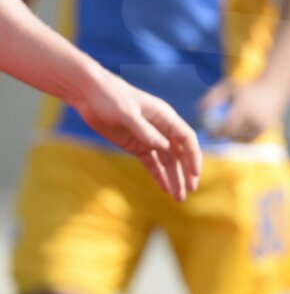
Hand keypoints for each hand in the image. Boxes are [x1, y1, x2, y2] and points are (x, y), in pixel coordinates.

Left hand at [75, 73, 201, 201]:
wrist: (90, 95)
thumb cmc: (110, 97)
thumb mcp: (126, 113)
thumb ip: (145, 130)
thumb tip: (164, 147)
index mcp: (165, 116)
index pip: (186, 139)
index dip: (193, 157)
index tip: (195, 175)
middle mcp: (161, 128)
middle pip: (180, 153)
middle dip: (186, 172)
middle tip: (190, 191)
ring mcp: (149, 138)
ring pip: (167, 161)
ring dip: (174, 178)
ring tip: (178, 198)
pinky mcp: (136, 145)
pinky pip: (152, 163)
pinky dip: (159, 176)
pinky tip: (164, 190)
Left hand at [197, 76, 286, 142]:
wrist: (274, 87)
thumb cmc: (248, 86)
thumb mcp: (228, 87)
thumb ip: (213, 97)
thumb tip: (198, 110)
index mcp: (244, 108)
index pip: (226, 127)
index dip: (216, 133)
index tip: (208, 133)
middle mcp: (254, 119)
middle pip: (233, 134)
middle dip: (223, 135)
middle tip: (215, 132)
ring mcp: (261, 126)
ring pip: (241, 138)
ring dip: (232, 136)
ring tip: (228, 129)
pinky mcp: (265, 130)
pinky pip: (249, 139)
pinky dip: (242, 136)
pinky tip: (239, 129)